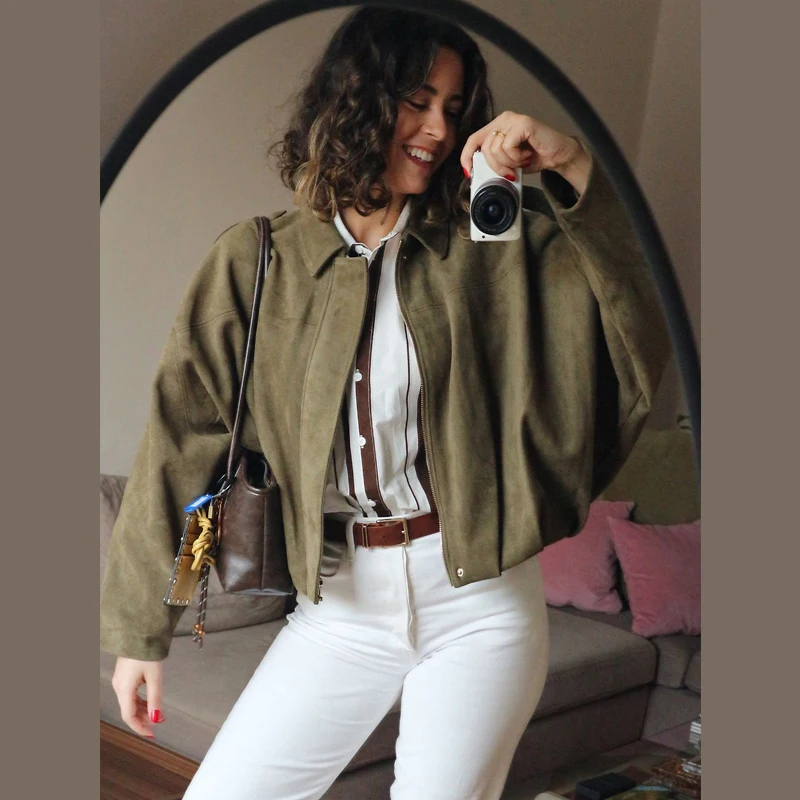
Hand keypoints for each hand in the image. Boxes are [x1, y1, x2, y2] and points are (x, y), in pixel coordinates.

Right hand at [111, 656, 164, 737]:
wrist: (140, 632)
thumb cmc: (148, 653)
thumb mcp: (155, 677)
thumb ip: (155, 699)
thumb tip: (157, 719)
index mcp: (123, 689)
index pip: (128, 716)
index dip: (140, 728)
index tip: (152, 735)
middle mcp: (118, 686)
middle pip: (128, 710)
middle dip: (143, 719)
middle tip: (159, 722)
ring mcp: (119, 680)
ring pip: (129, 702)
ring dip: (142, 710)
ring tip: (157, 713)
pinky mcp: (123, 675)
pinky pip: (130, 693)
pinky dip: (139, 700)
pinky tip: (150, 701)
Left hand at [461, 111, 590, 194]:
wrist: (558, 156)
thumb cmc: (535, 157)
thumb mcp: (508, 162)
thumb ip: (492, 161)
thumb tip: (475, 171)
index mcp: (497, 126)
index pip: (473, 139)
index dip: (467, 157)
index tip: (469, 172)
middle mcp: (503, 119)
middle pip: (484, 148)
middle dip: (496, 166)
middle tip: (512, 170)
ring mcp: (513, 119)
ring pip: (495, 148)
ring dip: (508, 162)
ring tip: (522, 160)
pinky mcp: (523, 123)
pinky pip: (507, 146)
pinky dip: (516, 157)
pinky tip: (527, 155)